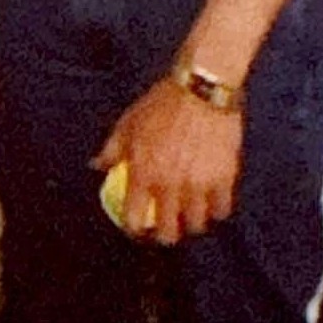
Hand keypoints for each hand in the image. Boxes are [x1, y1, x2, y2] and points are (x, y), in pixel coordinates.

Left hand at [93, 79, 241, 244]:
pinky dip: (216, 209)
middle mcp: (170, 185)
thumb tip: (98, 166)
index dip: (134, 228)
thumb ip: (112, 150)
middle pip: (168, 233)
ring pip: (196, 225)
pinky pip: (222, 209)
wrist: (200, 88)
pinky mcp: (224, 178)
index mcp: (144, 173)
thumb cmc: (161, 103)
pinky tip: (211, 201)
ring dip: (191, 223)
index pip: (134, 219)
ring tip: (190, 215)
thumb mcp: (129, 123)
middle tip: (166, 227)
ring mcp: (199, 184)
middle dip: (165, 234)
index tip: (137, 226)